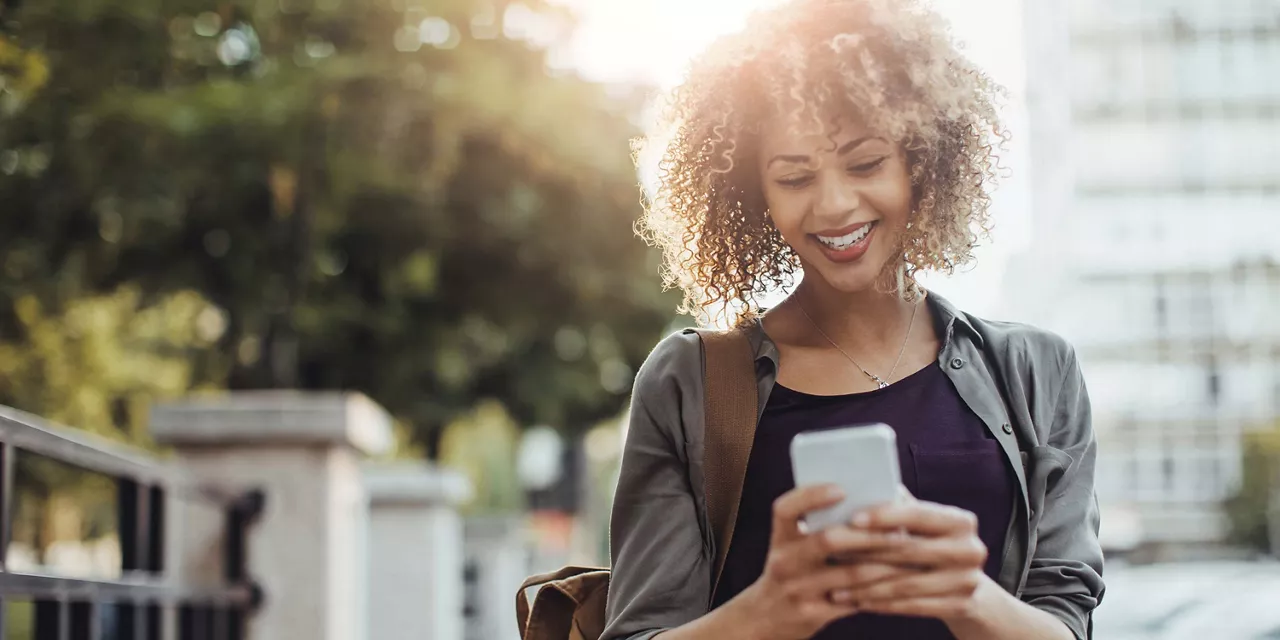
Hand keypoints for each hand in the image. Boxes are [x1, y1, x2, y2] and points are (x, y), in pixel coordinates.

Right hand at [729, 485, 915, 639]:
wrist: (766, 617)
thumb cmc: (791, 571)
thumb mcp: (791, 546)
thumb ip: (817, 524)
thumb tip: (868, 501)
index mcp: (781, 538)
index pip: (786, 509)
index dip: (812, 496)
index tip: (841, 489)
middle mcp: (785, 562)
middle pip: (827, 540)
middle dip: (868, 534)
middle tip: (899, 529)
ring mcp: (798, 589)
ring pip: (850, 573)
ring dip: (885, 563)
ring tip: (909, 554)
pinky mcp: (814, 613)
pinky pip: (854, 599)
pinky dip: (879, 589)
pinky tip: (898, 580)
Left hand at [837, 491, 989, 621]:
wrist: (965, 582)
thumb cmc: (930, 543)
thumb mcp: (922, 524)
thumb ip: (898, 506)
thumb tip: (859, 485)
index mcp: (961, 521)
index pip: (918, 515)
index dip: (885, 516)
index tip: (853, 518)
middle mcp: (971, 549)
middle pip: (910, 551)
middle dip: (867, 552)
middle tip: (832, 553)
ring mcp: (968, 581)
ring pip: (907, 584)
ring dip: (867, 586)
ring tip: (836, 586)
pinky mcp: (961, 607)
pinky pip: (912, 607)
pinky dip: (881, 604)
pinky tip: (857, 602)